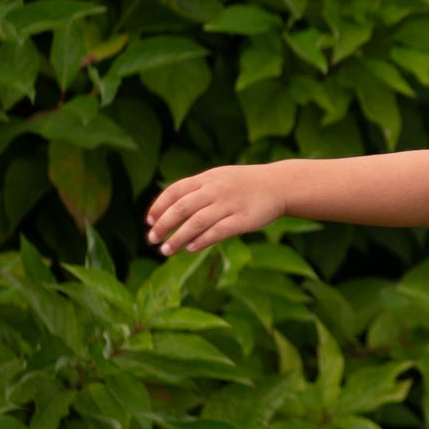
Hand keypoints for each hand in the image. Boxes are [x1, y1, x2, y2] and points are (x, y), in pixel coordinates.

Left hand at [145, 164, 286, 255]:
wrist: (278, 185)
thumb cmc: (245, 185)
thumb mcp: (219, 178)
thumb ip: (197, 190)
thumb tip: (171, 207)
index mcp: (206, 179)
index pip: (175, 191)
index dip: (159, 206)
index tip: (149, 221)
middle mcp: (215, 190)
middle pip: (181, 208)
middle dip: (163, 225)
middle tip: (152, 239)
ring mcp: (229, 205)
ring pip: (196, 222)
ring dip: (178, 237)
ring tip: (166, 250)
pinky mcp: (243, 220)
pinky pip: (218, 231)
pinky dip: (202, 240)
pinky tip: (190, 248)